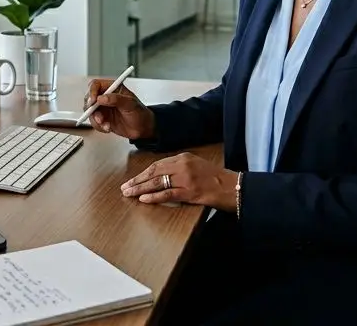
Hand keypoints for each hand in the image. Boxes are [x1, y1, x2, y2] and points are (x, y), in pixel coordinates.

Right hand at [83, 79, 154, 139]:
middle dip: (91, 108)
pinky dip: (98, 126)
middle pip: (89, 98)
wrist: (142, 129)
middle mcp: (106, 97)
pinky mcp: (102, 118)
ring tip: (106, 125)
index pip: (96, 85)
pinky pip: (93, 121)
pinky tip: (107, 128)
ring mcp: (103, 108)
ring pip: (89, 111)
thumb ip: (116, 99)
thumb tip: (102, 98)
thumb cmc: (140, 113)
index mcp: (113, 88)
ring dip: (95, 119)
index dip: (92, 92)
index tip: (93, 101)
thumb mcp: (130, 104)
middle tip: (98, 117)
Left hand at [121, 153, 238, 210]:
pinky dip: (154, 197)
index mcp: (183, 157)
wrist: (232, 187)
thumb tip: (161, 176)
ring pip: (157, 182)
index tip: (133, 180)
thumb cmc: (215, 178)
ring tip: (129, 193)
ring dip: (140, 188)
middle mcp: (183, 165)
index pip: (157, 164)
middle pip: (154, 172)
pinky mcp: (190, 192)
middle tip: (125, 187)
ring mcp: (186, 178)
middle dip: (137, 180)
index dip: (143, 173)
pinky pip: (167, 194)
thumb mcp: (196, 166)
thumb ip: (180, 168)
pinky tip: (144, 199)